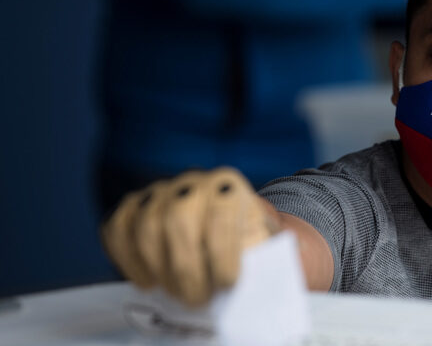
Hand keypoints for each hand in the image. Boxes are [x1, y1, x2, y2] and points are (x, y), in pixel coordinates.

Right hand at [101, 167, 279, 306]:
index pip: (220, 213)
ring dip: (160, 269)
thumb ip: (257, 255)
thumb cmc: (245, 238)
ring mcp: (159, 192)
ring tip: (178, 294)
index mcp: (229, 186)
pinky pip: (117, 229)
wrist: (228, 223)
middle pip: (179, 218)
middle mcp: (192, 183)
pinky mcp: (133, 207)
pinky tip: (148, 282)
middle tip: (197, 299)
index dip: (222, 253)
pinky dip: (128, 260)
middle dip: (186, 267)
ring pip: (146, 226)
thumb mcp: (263, 242)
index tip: (227, 284)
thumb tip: (245, 280)